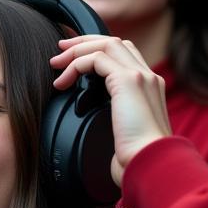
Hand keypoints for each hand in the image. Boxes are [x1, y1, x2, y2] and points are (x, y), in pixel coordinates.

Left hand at [50, 37, 171, 186]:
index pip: (124, 55)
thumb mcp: (122, 134)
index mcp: (150, 88)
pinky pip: (96, 59)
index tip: (72, 59)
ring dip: (76, 50)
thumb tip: (90, 121)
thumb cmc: (135, 159)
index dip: (97, 51)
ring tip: (55, 64)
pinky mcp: (129, 81)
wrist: (151, 164)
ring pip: (106, 44)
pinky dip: (75, 65)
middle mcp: (149, 77)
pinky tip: (62, 82)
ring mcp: (141, 76)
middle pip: (115, 42)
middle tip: (60, 50)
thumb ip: (112, 120)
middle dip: (84, 42)